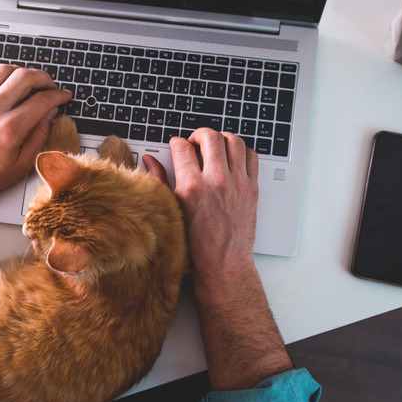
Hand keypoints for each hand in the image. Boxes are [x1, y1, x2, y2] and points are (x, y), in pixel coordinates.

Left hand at [0, 65, 72, 202]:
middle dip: (44, 78)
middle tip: (51, 87)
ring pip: (5, 70)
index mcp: (10, 128)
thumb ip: (39, 136)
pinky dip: (2, 74)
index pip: (42, 100)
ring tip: (31, 82)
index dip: (58, 96)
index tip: (63, 96)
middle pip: (25, 77)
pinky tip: (8, 83)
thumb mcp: (21, 165)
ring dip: (23, 72)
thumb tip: (49, 116)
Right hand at [146, 129, 291, 390]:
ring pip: (233, 141)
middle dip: (199, 135)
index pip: (182, 146)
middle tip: (195, 143)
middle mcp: (216, 181)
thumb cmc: (195, 246)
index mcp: (191, 187)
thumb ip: (159, 181)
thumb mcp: (170, 212)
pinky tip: (232, 158)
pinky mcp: (251, 188)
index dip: (176, 144)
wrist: (223, 266)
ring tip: (214, 147)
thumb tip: (149, 160)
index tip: (176, 149)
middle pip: (209, 137)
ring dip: (221, 138)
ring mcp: (237, 183)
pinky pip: (251, 156)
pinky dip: (241, 151)